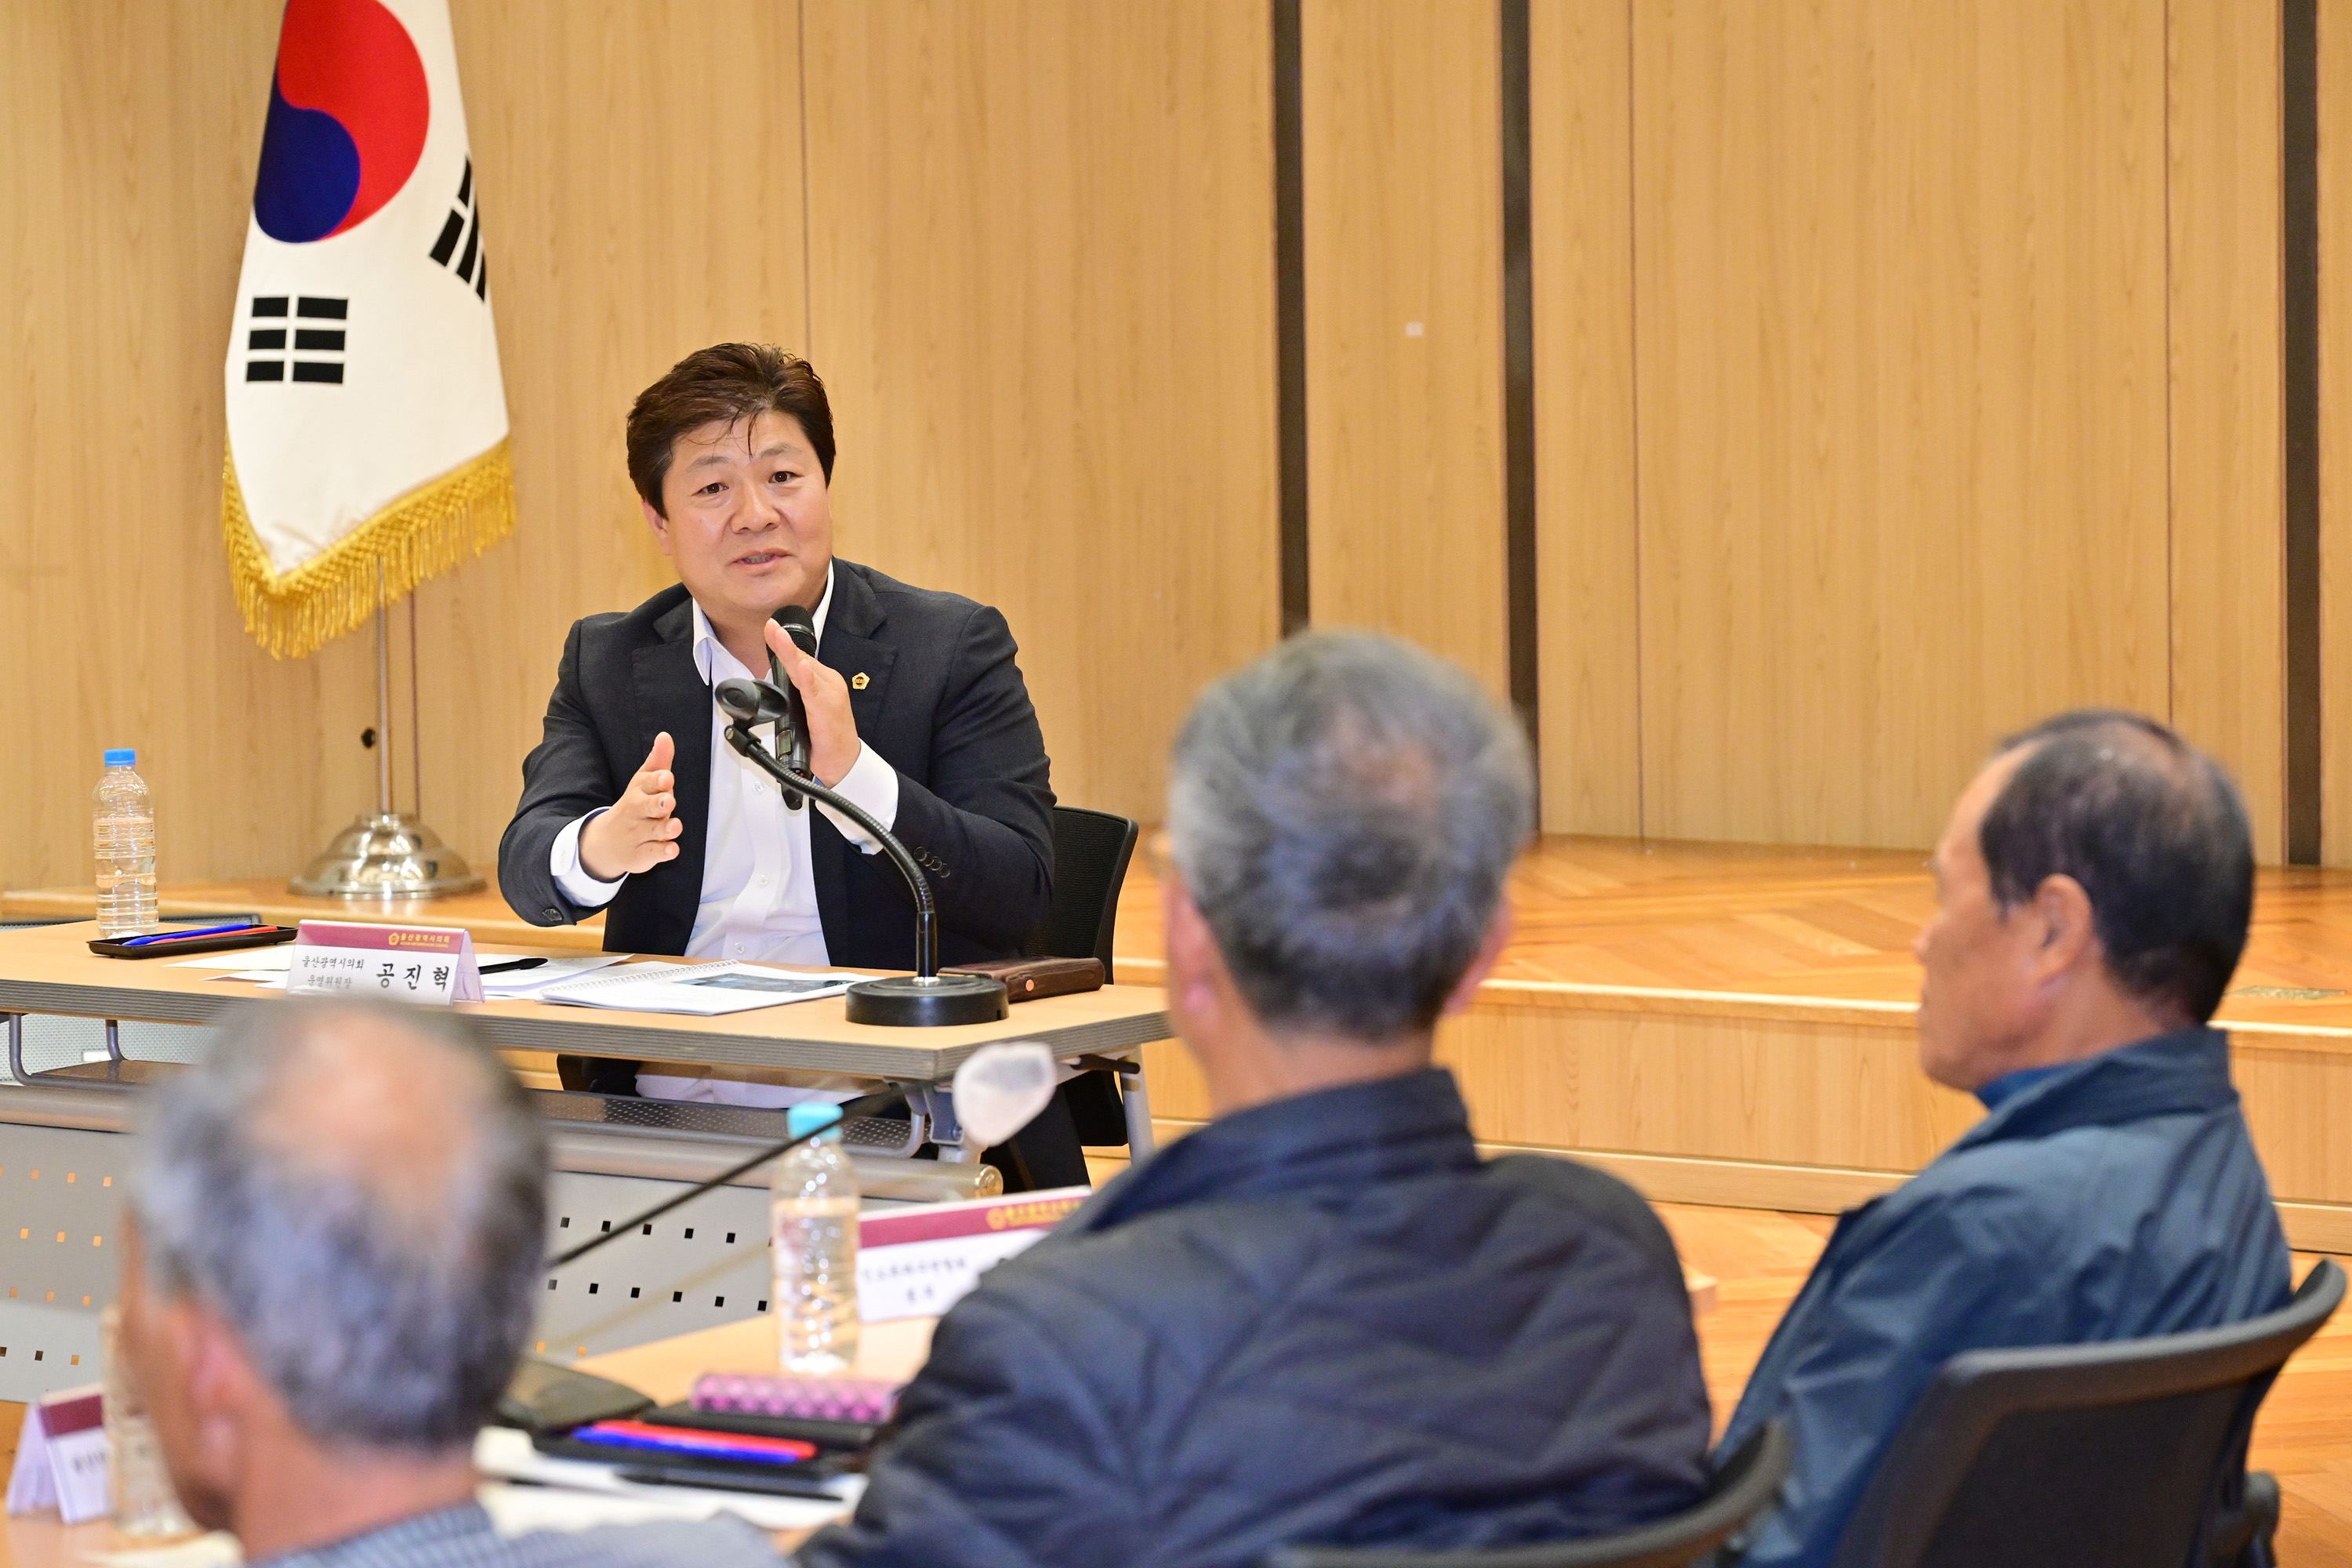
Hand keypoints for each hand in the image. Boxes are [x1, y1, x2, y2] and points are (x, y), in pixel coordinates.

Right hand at [580, 732, 681, 879]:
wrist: (606, 842)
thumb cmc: (635, 806)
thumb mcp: (644, 782)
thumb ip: (658, 761)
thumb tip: (666, 736)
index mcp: (639, 792)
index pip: (647, 783)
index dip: (657, 781)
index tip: (667, 777)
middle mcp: (637, 812)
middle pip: (647, 807)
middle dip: (658, 803)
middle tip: (669, 800)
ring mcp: (638, 834)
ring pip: (653, 831)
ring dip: (664, 828)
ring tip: (675, 826)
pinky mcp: (642, 854)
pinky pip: (653, 853)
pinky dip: (662, 852)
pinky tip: (672, 849)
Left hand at [765, 620, 861, 785]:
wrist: (843, 763)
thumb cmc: (825, 739)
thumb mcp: (806, 711)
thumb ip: (795, 695)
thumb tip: (774, 687)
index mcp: (823, 683)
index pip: (800, 659)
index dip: (784, 644)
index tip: (770, 629)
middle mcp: (829, 684)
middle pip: (802, 659)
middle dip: (784, 642)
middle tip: (770, 626)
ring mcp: (830, 696)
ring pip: (806, 670)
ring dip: (791, 653)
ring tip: (778, 636)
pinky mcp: (828, 710)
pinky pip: (814, 691)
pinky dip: (806, 677)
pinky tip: (799, 666)